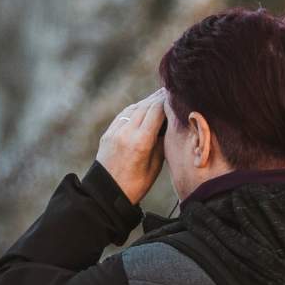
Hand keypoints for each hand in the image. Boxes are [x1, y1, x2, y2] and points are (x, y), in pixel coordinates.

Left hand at [96, 89, 165, 203]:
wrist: (106, 193)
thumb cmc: (135, 185)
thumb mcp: (155, 167)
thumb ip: (161, 142)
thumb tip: (169, 124)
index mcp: (140, 142)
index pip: (157, 111)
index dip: (168, 101)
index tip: (178, 96)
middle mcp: (126, 132)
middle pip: (146, 106)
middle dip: (159, 98)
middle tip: (172, 91)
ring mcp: (115, 131)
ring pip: (134, 108)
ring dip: (147, 101)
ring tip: (160, 96)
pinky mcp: (108, 133)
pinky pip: (124, 115)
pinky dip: (136, 108)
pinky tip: (144, 107)